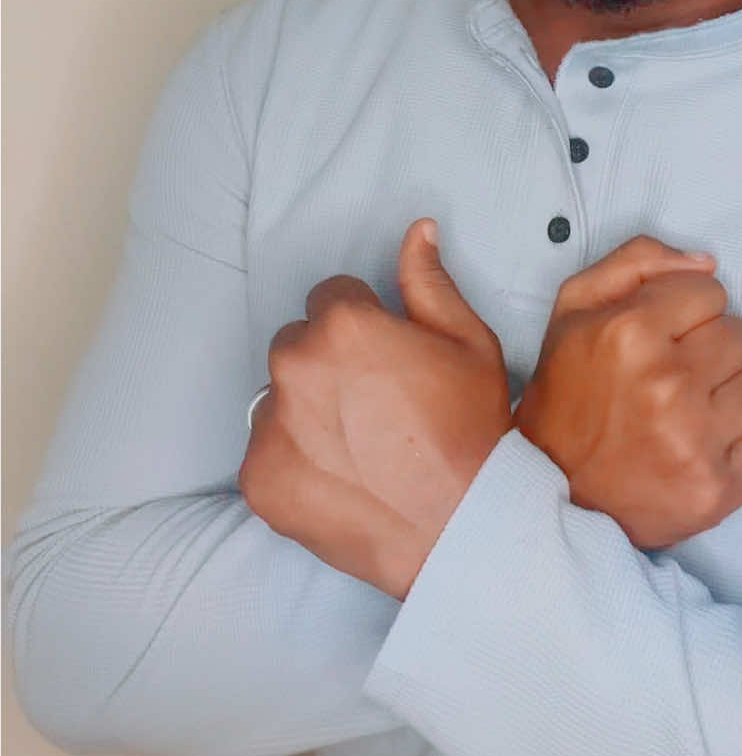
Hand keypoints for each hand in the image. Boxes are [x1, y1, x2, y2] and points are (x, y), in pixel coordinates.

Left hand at [239, 220, 511, 599]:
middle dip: (328, 362)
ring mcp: (270, 424)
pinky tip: (341, 475)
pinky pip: (267, 450)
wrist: (459, 525)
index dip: (364, 323)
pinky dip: (294, 459)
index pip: (331, 296)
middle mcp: (295, 366)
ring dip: (308, 410)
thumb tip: (417, 230)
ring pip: (279, 398)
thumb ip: (429, 281)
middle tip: (374, 403)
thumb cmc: (470, 429)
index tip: (387, 357)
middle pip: (297, 343)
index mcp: (343, 324)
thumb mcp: (468, 342)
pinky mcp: (258, 477)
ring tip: (359, 444)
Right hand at [513, 236, 741, 549]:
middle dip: (710, 351)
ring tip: (689, 414)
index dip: (685, 312)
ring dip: (729, 398)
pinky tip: (701, 450)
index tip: (661, 338)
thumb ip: (638, 262)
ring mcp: (695, 442)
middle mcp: (667, 385)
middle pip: (741, 335)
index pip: (711, 291)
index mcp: (630, 332)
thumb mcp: (575, 308)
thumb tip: (707, 263)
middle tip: (672, 378)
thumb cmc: (567, 394)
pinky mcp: (716, 489)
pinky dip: (740, 449)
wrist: (548, 490)